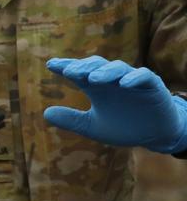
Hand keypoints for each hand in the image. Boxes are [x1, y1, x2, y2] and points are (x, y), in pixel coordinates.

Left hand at [44, 56, 186, 153]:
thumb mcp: (94, 127)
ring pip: (117, 68)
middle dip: (82, 67)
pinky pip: (143, 76)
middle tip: (69, 72)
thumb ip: (72, 120)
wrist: (155, 136)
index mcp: (96, 86)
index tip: (50, 65)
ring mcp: (132, 80)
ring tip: (92, 79)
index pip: (78, 72)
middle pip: (95, 66)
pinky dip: (133, 78)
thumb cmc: (124, 127)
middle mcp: (112, 79)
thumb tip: (45, 114)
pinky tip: (124, 84)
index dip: (64, 66)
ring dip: (104, 71)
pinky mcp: (152, 85)